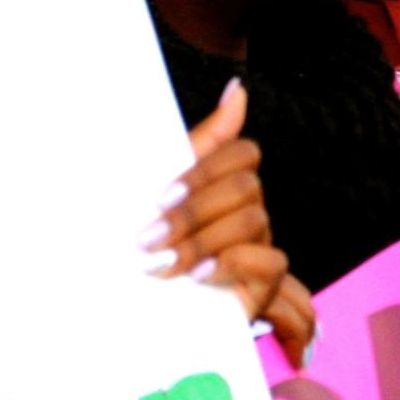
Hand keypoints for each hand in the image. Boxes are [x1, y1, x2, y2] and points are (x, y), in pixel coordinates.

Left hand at [144, 80, 316, 367]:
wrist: (131, 315)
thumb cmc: (146, 247)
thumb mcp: (159, 190)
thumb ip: (202, 139)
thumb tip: (239, 85)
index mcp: (222, 183)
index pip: (241, 152)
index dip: (205, 169)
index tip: (160, 196)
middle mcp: (247, 210)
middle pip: (246, 186)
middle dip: (193, 212)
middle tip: (147, 238)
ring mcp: (258, 244)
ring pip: (253, 220)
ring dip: (201, 241)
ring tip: (161, 264)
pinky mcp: (264, 283)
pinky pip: (269, 259)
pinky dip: (229, 264)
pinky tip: (196, 277)